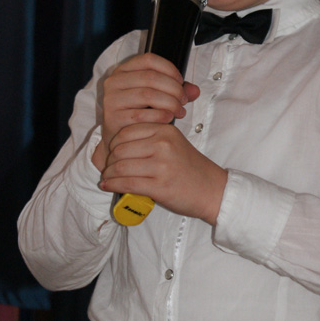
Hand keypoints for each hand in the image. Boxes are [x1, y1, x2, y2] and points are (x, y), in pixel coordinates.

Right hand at [92, 53, 199, 172]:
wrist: (121, 139)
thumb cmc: (139, 113)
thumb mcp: (157, 96)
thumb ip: (176, 90)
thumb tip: (195, 90)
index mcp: (124, 71)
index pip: (149, 59)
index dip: (169, 69)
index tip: (180, 82)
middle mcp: (114, 82)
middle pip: (150, 77)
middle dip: (173, 88)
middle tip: (183, 100)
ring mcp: (111, 100)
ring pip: (147, 94)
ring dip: (169, 103)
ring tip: (179, 111)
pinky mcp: (113, 118)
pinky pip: (141, 115)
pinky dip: (159, 116)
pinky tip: (168, 119)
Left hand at [99, 122, 227, 225]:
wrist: (212, 190)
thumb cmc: (190, 168)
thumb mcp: (173, 143)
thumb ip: (150, 139)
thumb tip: (116, 147)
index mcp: (165, 130)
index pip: (127, 132)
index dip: (114, 144)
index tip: (112, 154)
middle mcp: (163, 145)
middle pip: (121, 149)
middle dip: (109, 161)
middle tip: (108, 169)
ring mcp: (161, 166)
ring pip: (121, 167)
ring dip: (109, 174)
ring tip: (107, 178)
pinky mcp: (159, 186)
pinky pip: (127, 183)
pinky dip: (113, 185)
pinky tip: (108, 186)